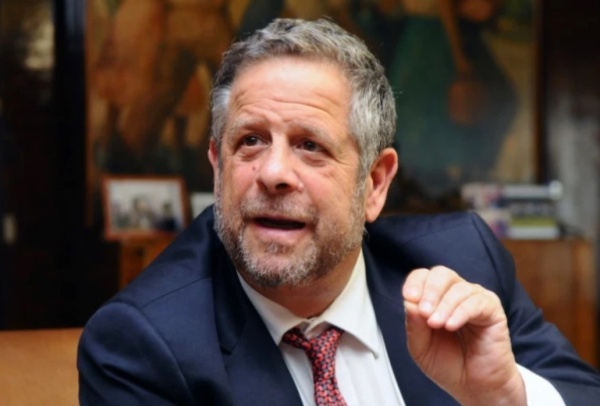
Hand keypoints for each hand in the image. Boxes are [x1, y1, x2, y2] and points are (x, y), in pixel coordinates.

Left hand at [402, 266, 525, 405]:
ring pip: (458, 287)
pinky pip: (476, 302)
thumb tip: (409, 302)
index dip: (415, 283)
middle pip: (441, 274)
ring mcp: (474, 300)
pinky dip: (460, 312)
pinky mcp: (492, 310)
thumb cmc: (448, 364)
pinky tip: (451, 325)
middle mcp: (455, 295)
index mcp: (435, 299)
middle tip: (424, 312)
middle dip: (430, 290)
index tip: (409, 297)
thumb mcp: (420, 347)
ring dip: (444, 305)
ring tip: (436, 325)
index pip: (423, 277)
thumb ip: (413, 324)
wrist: (474, 387)